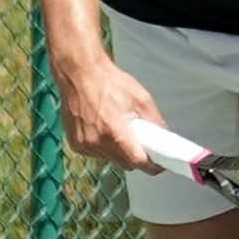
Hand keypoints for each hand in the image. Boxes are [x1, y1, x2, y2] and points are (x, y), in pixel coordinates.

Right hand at [54, 58, 163, 173]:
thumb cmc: (109, 82)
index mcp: (114, 132)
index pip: (138, 161)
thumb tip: (163, 135)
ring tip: (119, 129)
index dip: (152, 165)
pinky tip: (103, 129)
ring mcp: (84, 145)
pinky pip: (96, 153)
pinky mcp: (75, 144)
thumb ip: (154, 120)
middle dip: (136, 156)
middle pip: (125, 163)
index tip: (160, 164)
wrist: (79, 73)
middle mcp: (97, 142)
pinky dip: (103, 147)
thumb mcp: (140, 97)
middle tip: (141, 141)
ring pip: (110, 159)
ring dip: (118, 151)